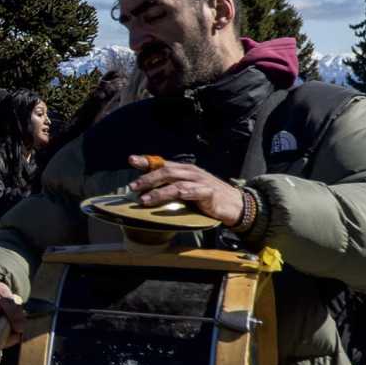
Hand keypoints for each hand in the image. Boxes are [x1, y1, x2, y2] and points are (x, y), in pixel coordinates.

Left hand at [127, 156, 245, 226]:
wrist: (234, 204)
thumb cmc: (206, 197)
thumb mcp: (187, 189)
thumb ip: (170, 187)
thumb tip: (145, 191)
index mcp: (184, 170)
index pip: (162, 163)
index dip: (147, 160)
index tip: (131, 159)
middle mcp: (191, 172)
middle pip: (166, 172)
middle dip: (148, 178)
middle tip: (132, 186)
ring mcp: (200, 181)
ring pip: (175, 183)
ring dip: (158, 191)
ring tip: (143, 199)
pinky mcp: (208, 193)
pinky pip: (192, 192)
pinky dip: (180, 194)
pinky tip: (173, 197)